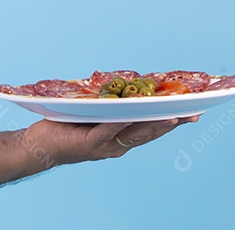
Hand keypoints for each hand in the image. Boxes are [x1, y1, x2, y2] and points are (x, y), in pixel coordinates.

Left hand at [20, 115, 199, 166]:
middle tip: (193, 113)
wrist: (40, 147)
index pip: (151, 128)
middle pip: (149, 132)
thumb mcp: (92, 114)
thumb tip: (125, 85)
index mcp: (121, 138)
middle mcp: (117, 145)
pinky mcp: (88, 144)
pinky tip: (125, 116)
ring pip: (132, 134)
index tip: (194, 111)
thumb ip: (109, 104)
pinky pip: (104, 133)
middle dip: (172, 122)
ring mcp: (104, 147)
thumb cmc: (65, 127)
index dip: (172, 120)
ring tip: (170, 115)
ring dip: (151, 125)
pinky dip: (116, 124)